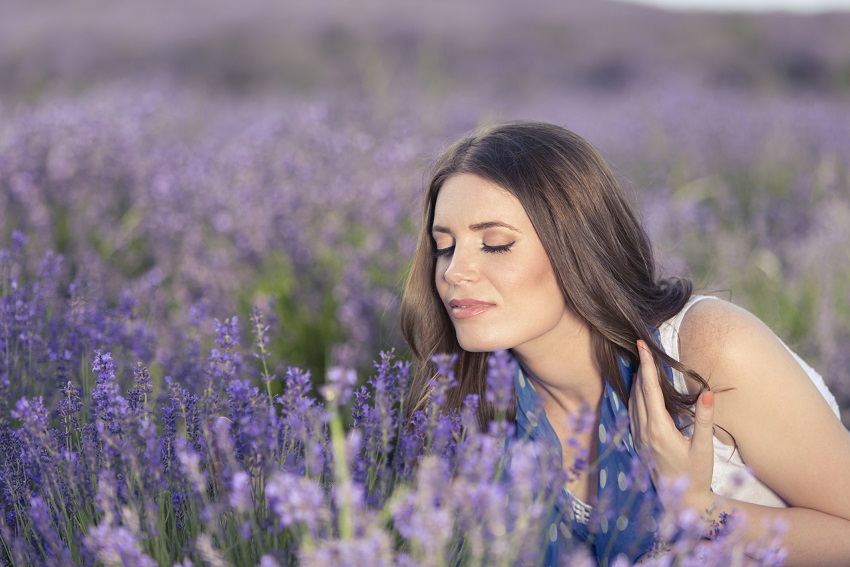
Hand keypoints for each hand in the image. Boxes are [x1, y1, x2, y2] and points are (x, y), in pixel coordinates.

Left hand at [628, 340, 715, 512]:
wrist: (681, 501)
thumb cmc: (696, 474)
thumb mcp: (704, 447)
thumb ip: (705, 419)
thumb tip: (707, 393)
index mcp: (658, 429)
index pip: (649, 389)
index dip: (646, 366)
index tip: (642, 346)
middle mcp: (643, 431)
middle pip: (638, 391)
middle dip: (640, 367)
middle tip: (641, 345)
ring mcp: (638, 437)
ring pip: (633, 401)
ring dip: (636, 380)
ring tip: (641, 361)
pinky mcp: (638, 442)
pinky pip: (632, 412)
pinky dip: (635, 395)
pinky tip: (639, 389)